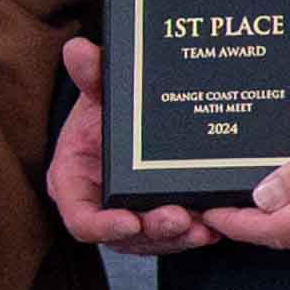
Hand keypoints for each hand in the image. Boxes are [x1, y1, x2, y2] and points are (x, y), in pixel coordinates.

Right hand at [46, 39, 215, 254]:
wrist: (128, 118)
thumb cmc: (104, 110)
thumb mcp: (99, 91)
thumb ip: (91, 75)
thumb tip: (78, 49)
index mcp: (74, 183)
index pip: (81, 219)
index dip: (103, 225)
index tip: (130, 221)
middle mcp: (100, 208)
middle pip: (124, 236)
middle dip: (154, 232)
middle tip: (180, 218)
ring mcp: (129, 218)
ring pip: (152, 240)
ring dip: (178, 237)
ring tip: (203, 226)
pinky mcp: (155, 221)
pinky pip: (173, 237)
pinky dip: (193, 234)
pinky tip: (214, 227)